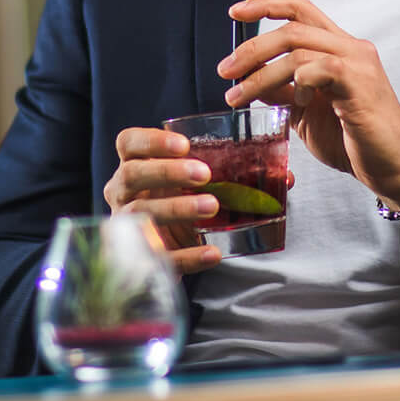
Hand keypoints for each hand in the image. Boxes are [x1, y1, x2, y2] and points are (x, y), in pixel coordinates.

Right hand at [103, 127, 221, 274]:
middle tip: (204, 174)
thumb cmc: (178, 201)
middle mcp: (122, 193)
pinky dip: (188, 257)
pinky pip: (160, 257)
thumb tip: (277, 169)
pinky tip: (212, 253)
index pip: (128, 143)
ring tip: (212, 206)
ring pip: (141, 213)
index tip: (185, 144)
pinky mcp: (140, 259)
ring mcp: (126, 226)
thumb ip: (217, 170)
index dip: (152, 141)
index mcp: (132, 165)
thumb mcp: (188, 182)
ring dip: (177, 208)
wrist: (168, 250)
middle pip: (132, 174)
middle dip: (168, 172)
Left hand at [220, 0, 399, 205]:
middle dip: (251, 48)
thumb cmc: (355, 142)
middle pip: (292, 26)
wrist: (393, 168)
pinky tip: (294, 103)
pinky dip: (298, 83)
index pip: (301, 9)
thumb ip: (282, 91)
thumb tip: (250, 80)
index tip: (235, 13)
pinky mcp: (360, 83)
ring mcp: (358, 63)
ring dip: (261, 74)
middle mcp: (350, 48)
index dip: (266, 5)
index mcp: (339, 49)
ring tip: (238, 96)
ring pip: (298, 49)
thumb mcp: (305, 113)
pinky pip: (319, 69)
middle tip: (225, 71)